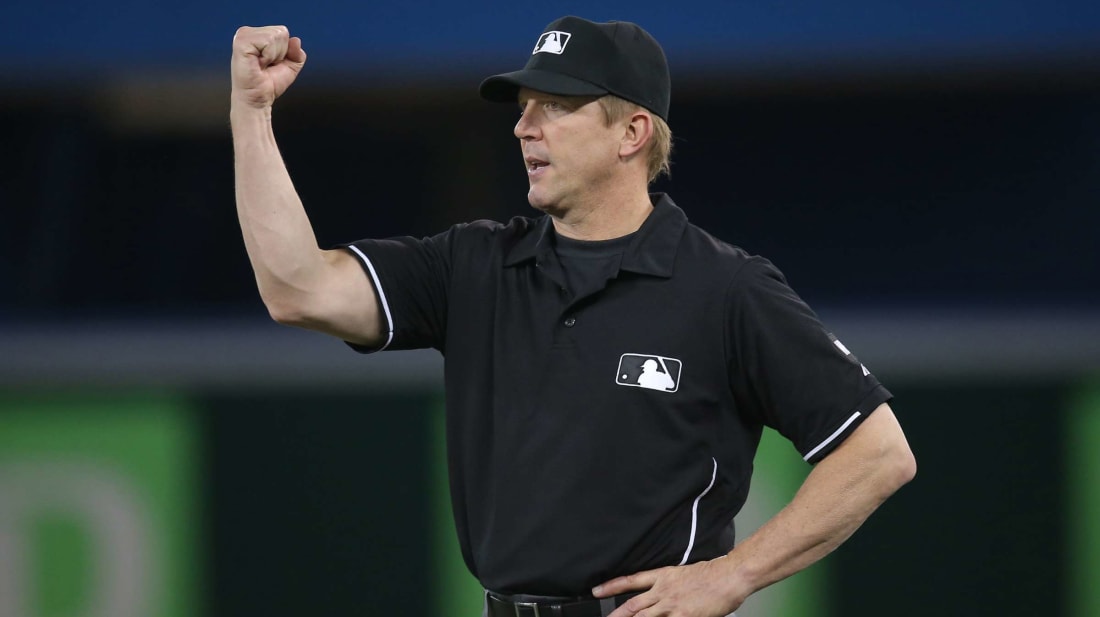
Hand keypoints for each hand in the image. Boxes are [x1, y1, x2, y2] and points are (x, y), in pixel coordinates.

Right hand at [231, 25, 306, 108]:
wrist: (258, 100)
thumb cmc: (268, 84)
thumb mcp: (290, 67)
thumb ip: (296, 53)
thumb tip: (296, 40)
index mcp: (256, 35)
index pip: (283, 32)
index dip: (283, 51)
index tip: (271, 64)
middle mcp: (248, 32)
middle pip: (281, 32)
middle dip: (280, 53)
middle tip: (266, 66)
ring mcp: (243, 35)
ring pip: (275, 36)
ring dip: (273, 56)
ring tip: (261, 65)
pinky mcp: (241, 42)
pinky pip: (268, 41)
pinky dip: (268, 56)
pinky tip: (258, 64)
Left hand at [593, 558, 744, 616]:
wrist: (728, 576)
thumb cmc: (712, 573)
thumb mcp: (683, 573)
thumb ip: (669, 584)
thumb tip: (659, 593)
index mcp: (663, 576)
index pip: (631, 581)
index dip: (612, 586)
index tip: (597, 591)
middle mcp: (663, 590)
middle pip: (633, 605)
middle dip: (616, 614)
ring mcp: (671, 605)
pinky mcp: (682, 616)